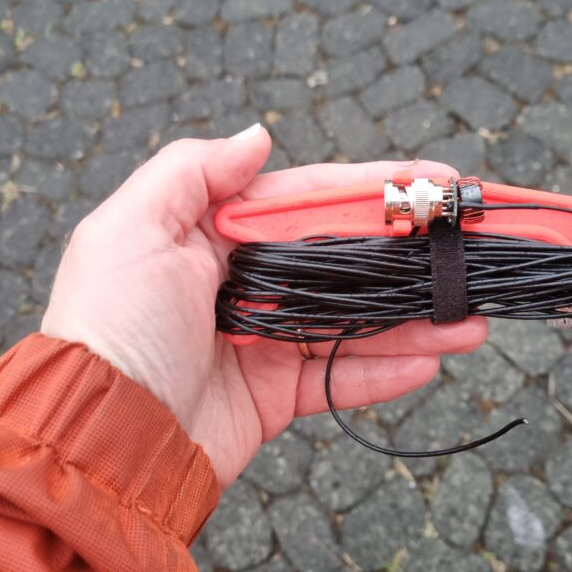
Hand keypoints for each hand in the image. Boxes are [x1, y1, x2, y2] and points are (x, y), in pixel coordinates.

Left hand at [41, 124, 487, 485]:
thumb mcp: (132, 229)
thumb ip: (193, 171)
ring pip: (353, 319)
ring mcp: (263, 339)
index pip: (310, 200)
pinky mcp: (273, 394)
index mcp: (215, 235)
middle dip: (409, 254)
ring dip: (415, 317)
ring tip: (471, 315)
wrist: (101, 435)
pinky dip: (385, 370)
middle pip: (343, 258)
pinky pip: (340, 376)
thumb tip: (258, 136)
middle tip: (469, 249)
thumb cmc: (110, 325)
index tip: (436, 182)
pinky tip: (432, 357)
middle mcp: (245, 282)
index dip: (375, 188)